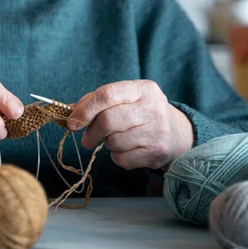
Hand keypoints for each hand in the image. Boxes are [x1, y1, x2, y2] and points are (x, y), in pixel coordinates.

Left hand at [67, 80, 193, 170]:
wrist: (177, 133)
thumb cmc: (142, 113)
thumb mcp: (125, 99)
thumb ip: (97, 101)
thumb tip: (70, 112)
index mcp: (143, 89)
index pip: (107, 95)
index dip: (85, 109)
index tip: (72, 121)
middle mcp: (153, 107)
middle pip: (108, 120)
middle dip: (92, 132)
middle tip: (87, 138)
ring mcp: (157, 130)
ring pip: (114, 142)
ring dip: (107, 144)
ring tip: (115, 140)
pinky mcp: (157, 152)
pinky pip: (122, 159)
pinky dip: (117, 157)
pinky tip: (127, 149)